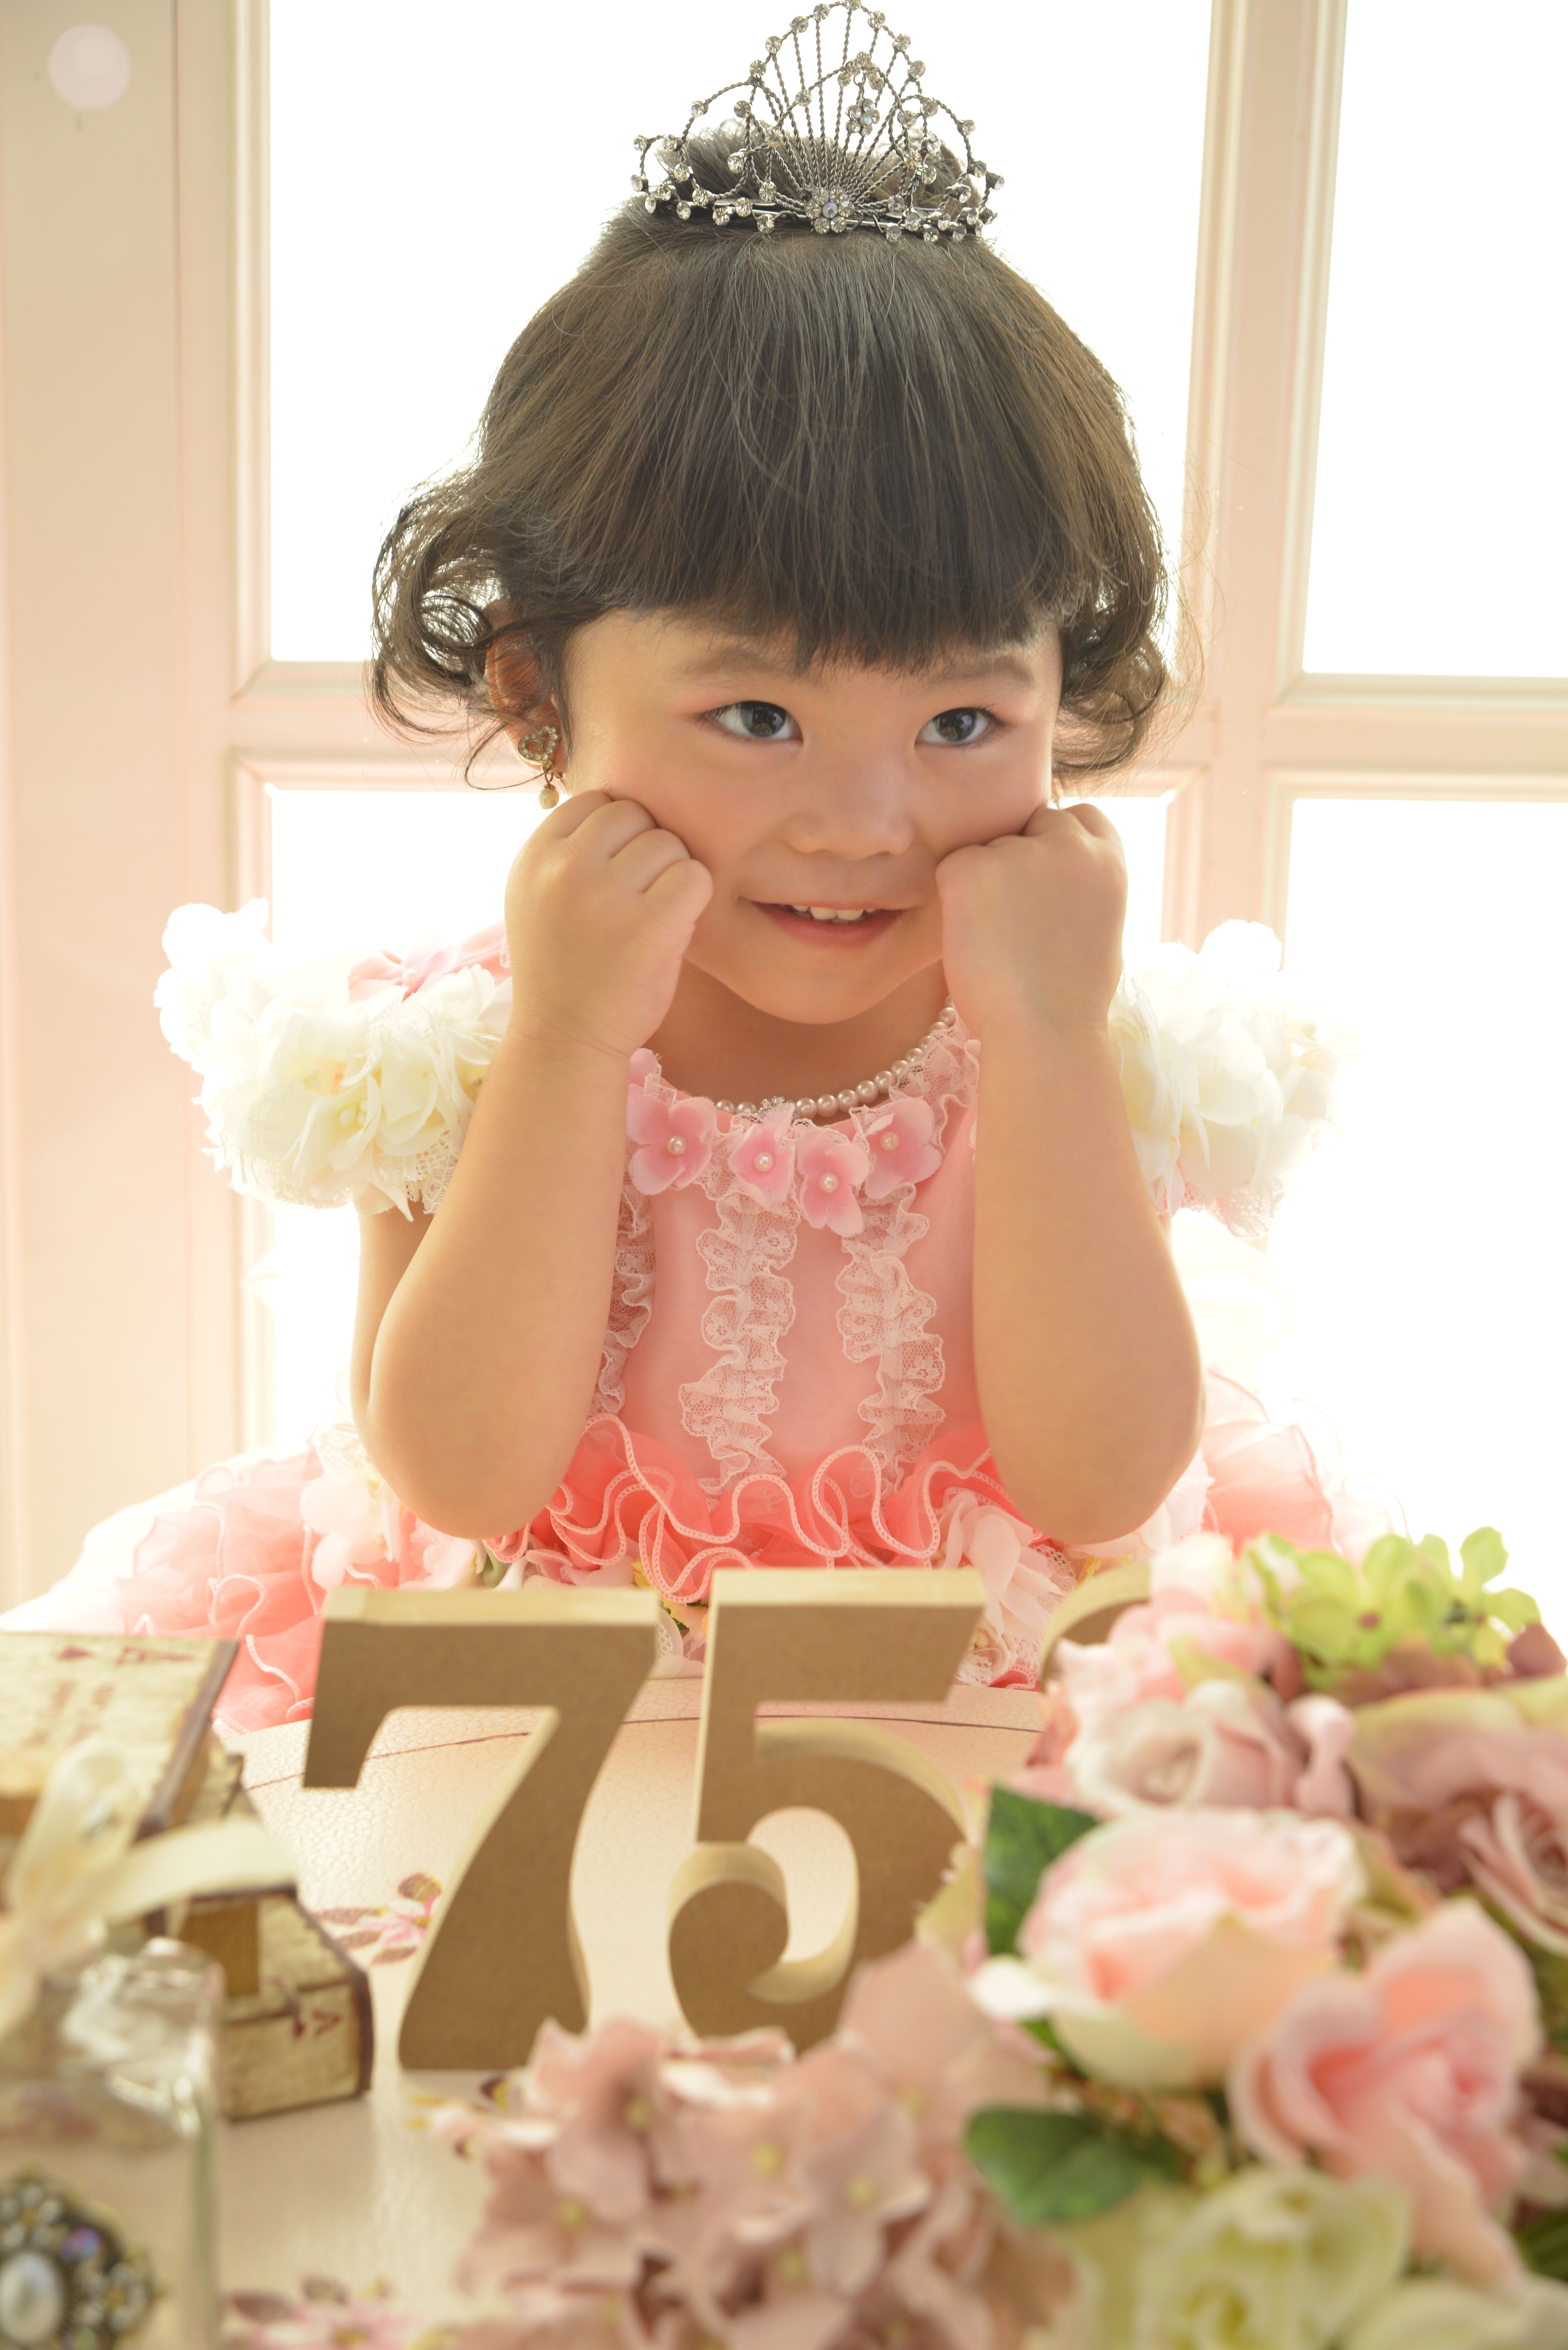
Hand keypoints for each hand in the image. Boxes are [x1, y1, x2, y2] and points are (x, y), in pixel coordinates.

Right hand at [503, 791, 712, 1060]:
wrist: (564, 1040)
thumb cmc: (565, 967)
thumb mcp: (540, 897)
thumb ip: (570, 849)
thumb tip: (626, 801)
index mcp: (534, 856)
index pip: (596, 800)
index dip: (618, 834)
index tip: (616, 874)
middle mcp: (563, 868)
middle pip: (634, 814)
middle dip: (646, 850)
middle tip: (639, 898)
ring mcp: (604, 895)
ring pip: (668, 842)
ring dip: (672, 876)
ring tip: (653, 916)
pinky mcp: (648, 925)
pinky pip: (695, 876)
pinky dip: (696, 899)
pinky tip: (675, 926)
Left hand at [935, 801, 1126, 1037]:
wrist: (1045, 1030)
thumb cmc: (1071, 1000)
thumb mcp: (1098, 928)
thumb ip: (1083, 887)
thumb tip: (1054, 877)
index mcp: (1107, 861)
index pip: (1079, 818)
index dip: (1055, 842)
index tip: (1043, 881)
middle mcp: (1069, 844)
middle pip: (1029, 827)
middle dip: (1017, 861)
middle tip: (1012, 919)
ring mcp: (1019, 851)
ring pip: (988, 850)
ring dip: (984, 885)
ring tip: (997, 941)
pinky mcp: (971, 868)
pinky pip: (951, 869)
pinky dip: (953, 901)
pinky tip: (972, 939)